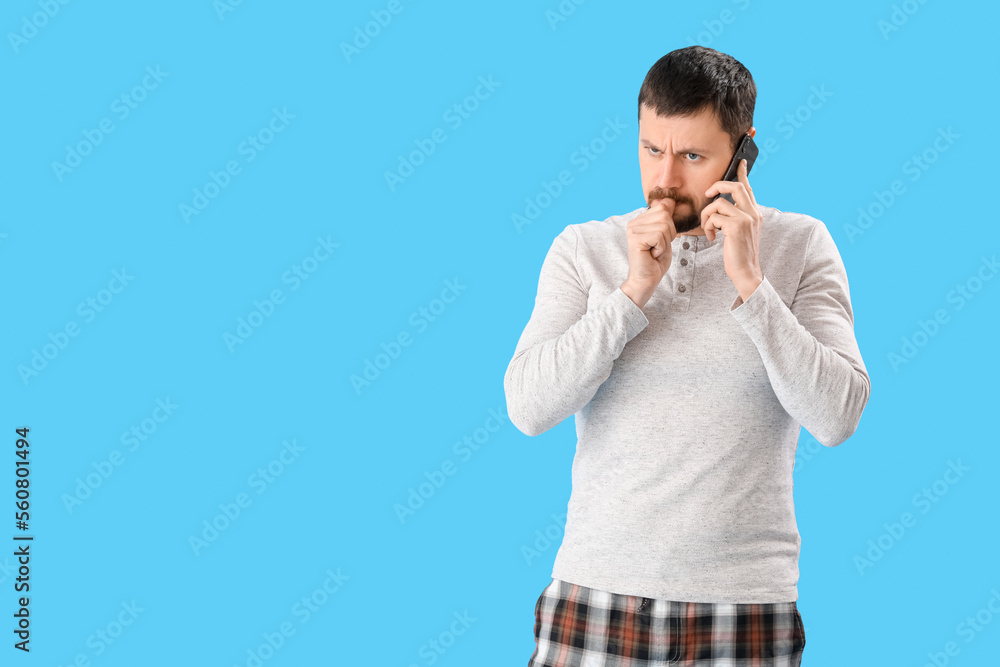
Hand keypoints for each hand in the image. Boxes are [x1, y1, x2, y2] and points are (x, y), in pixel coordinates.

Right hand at [621, 199, 675, 307]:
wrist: (646, 281)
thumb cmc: (655, 261)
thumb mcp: (665, 236)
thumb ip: (665, 218)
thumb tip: (669, 200)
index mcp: (640, 220)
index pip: (663, 207)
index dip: (669, 225)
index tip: (660, 240)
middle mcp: (633, 222)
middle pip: (665, 214)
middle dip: (669, 233)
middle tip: (658, 247)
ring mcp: (633, 230)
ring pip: (664, 226)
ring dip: (665, 242)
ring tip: (655, 251)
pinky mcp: (635, 239)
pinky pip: (659, 236)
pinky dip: (661, 248)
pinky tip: (652, 255)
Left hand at [701, 159, 763, 301]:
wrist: (746, 272)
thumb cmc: (739, 254)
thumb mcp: (739, 232)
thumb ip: (734, 218)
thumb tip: (720, 209)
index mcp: (754, 213)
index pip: (748, 187)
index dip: (743, 173)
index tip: (740, 162)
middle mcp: (753, 213)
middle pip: (735, 186)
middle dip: (717, 186)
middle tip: (707, 194)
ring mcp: (746, 219)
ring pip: (718, 203)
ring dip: (707, 216)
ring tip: (708, 229)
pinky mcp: (736, 227)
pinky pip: (714, 217)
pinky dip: (708, 226)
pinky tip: (712, 238)